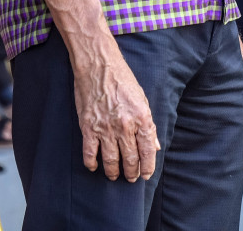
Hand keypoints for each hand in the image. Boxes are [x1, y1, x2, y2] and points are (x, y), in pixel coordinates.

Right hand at [72, 40, 159, 181]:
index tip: (145, 175)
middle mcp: (125, 126)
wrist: (98, 64)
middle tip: (130, 177)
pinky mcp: (88, 127)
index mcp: (142, 118)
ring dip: (114, 172)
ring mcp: (105, 128)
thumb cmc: (122, 79)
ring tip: (114, 175)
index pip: (148, 151)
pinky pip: (90, 153)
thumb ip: (148, 125)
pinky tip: (95, 167)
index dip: (147, 167)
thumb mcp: (142, 99)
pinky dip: (92, 164)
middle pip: (130, 160)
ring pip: (111, 161)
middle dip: (131, 173)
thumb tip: (154, 146)